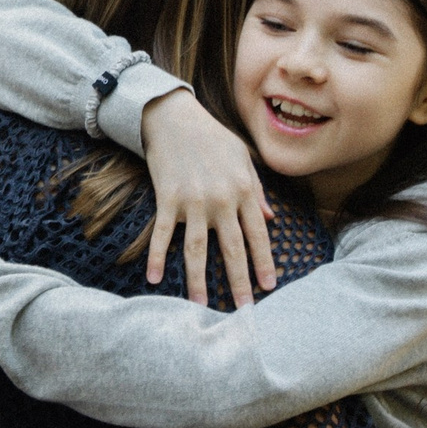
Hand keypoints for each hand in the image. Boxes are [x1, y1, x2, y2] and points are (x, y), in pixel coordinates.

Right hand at [139, 90, 274, 309]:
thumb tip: (271, 219)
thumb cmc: (212, 137)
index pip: (257, 235)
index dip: (263, 262)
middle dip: (239, 281)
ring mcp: (193, 201)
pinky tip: (155, 279)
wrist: (175, 117)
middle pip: (231, 249)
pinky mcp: (168, 198)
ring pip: (197, 249)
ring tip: (201, 307)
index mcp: (244, 190)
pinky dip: (156, 257)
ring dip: (199, 281)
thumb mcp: (243, 159)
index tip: (268, 286)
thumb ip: (257, 190)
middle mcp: (221, 200)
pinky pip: (163, 234)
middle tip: (244, 310)